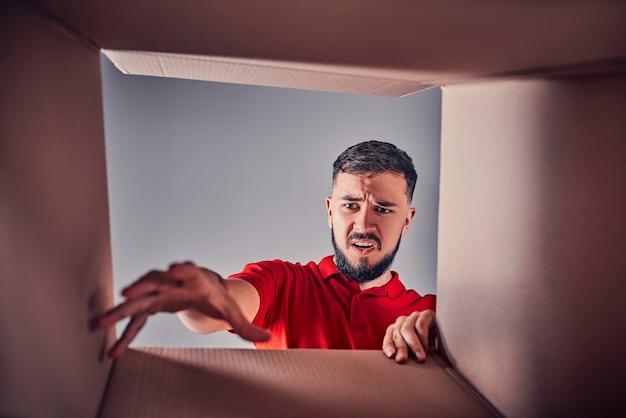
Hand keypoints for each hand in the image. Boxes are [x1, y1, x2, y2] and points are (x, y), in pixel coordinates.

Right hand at [95, 262, 269, 357]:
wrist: (199, 289)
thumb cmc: (215, 296)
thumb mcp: (231, 309)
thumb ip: (246, 325)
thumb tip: (267, 336)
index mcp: (195, 278)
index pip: (189, 271)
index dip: (182, 269)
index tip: (174, 269)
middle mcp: (172, 281)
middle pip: (155, 281)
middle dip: (140, 287)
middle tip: (125, 293)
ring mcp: (158, 292)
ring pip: (136, 297)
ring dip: (119, 309)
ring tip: (99, 322)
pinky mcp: (149, 304)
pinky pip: (135, 318)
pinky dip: (125, 333)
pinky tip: (113, 351)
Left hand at [382, 310, 435, 362]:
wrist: (444, 334)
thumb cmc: (426, 345)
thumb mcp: (413, 351)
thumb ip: (406, 354)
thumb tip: (400, 363)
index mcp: (396, 330)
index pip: (389, 336)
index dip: (388, 345)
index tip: (391, 355)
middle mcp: (402, 322)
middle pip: (398, 333)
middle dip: (400, 348)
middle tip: (402, 360)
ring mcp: (413, 317)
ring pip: (407, 329)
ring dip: (413, 345)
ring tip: (420, 358)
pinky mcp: (426, 314)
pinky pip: (421, 324)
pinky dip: (423, 338)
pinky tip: (427, 348)